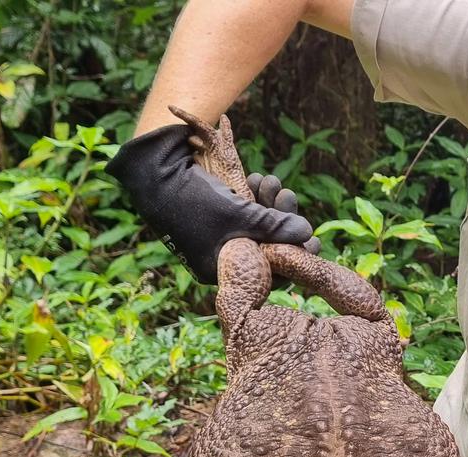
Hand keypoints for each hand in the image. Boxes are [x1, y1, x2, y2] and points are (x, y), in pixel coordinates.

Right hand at [105, 124, 318, 283]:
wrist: (152, 172)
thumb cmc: (195, 201)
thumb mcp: (240, 215)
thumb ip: (275, 226)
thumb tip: (308, 234)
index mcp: (221, 270)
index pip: (268, 273)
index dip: (293, 256)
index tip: (314, 241)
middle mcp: (220, 257)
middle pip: (265, 246)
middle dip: (282, 220)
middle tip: (290, 197)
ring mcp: (218, 236)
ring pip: (257, 226)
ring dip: (270, 203)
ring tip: (273, 182)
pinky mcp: (216, 216)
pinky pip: (244, 213)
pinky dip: (254, 198)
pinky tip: (259, 180)